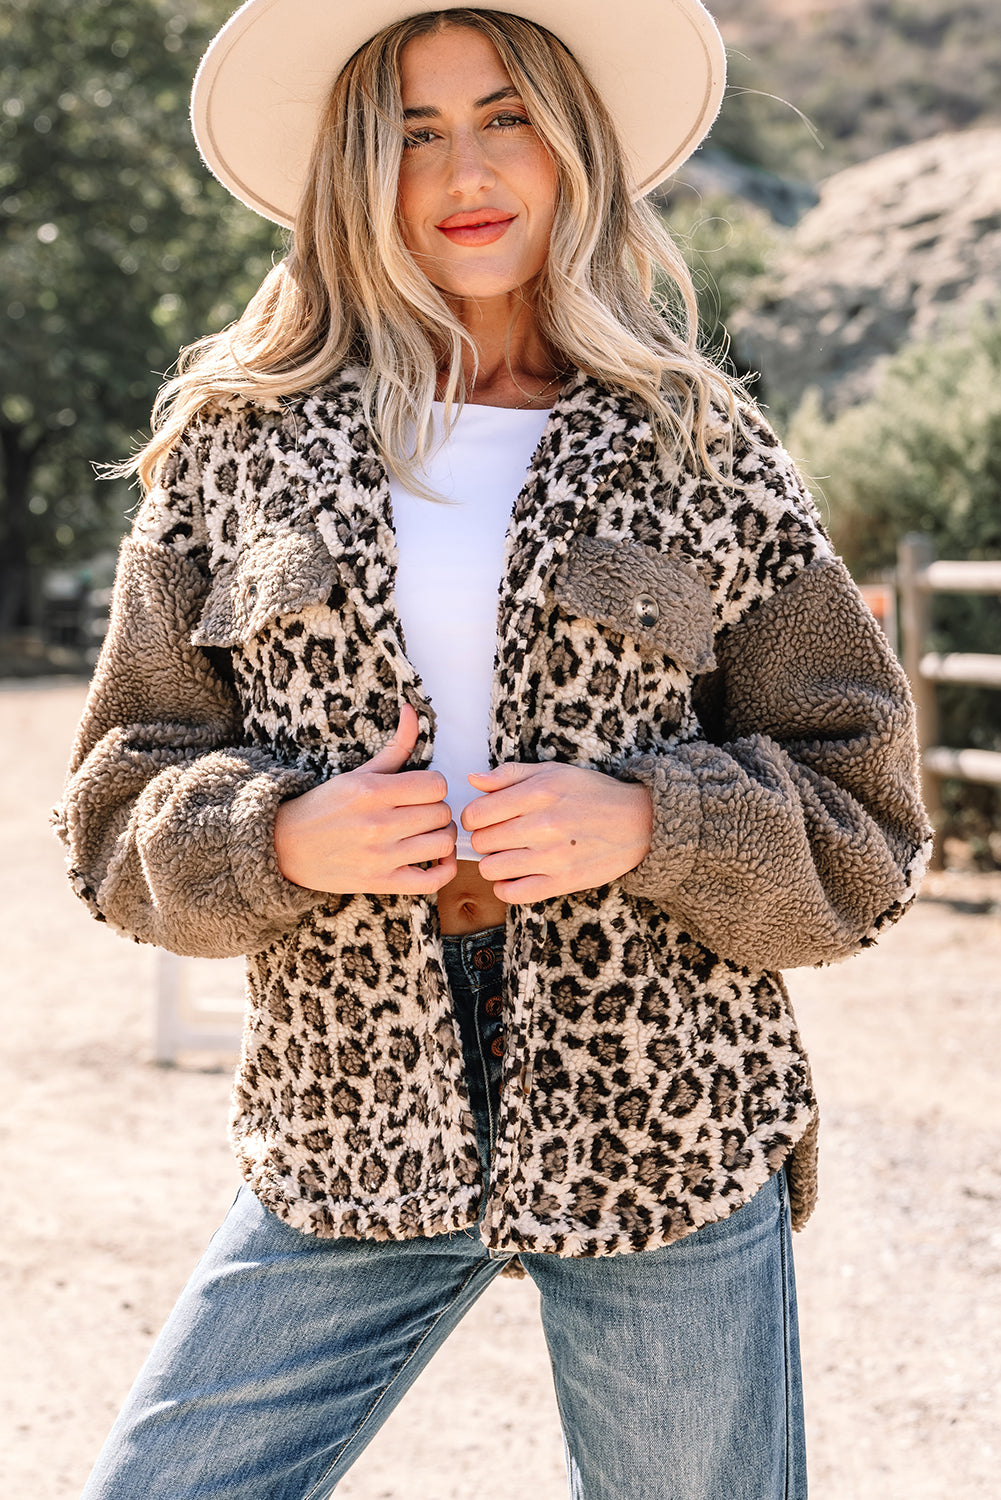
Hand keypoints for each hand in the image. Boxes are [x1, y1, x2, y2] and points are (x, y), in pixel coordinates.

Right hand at [273, 703, 456, 894]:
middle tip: (422, 813)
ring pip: (442, 843)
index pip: (436, 785)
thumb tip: (412, 710)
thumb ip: (395, 746)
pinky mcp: (380, 883)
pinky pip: (432, 881)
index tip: (421, 792)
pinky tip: (435, 858)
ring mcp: (380, 857)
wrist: (285, 847)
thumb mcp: (358, 774)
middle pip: (441, 813)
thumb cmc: (325, 807)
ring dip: (442, 837)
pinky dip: (444, 869)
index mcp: (372, 791)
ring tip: (427, 833)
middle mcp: (378, 824)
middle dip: (436, 811)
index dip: (434, 787)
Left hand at [462, 761, 652, 904]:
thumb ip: (510, 775)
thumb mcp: (553, 772)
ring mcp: (552, 856)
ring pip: (491, 869)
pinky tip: (516, 875)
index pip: (476, 814)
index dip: (473, 817)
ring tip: (508, 855)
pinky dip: (505, 886)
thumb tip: (472, 780)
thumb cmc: (593, 794)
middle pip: (482, 842)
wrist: (639, 822)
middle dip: (485, 839)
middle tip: (500, 836)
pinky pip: (512, 893)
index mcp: (538, 793)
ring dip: (494, 863)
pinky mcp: (562, 882)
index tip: (484, 819)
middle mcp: (543, 825)